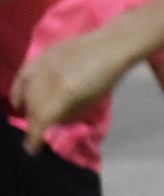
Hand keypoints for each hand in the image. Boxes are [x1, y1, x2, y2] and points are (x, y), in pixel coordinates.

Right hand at [12, 33, 134, 146]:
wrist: (111, 46)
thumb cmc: (106, 78)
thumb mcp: (90, 103)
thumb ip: (68, 114)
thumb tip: (53, 121)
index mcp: (64, 93)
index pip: (41, 120)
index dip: (34, 137)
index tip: (32, 149)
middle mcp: (48, 79)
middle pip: (31, 106)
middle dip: (32, 122)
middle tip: (36, 131)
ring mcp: (43, 64)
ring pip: (23, 91)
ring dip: (24, 106)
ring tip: (28, 113)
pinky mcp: (41, 55)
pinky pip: (23, 76)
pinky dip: (20, 89)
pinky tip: (22, 96)